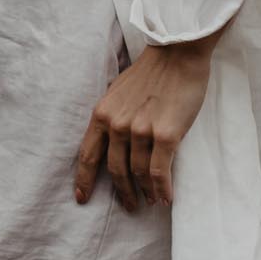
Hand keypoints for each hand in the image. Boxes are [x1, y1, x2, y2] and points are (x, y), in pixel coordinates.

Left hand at [74, 32, 215, 211]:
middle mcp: (117, 125)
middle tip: (130, 206)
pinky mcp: (166, 135)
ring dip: (146, 192)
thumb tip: (109, 138)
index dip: (84, 180)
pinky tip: (165, 199)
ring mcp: (140, 131)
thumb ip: (111, 115)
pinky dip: (162, 189)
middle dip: (123, 192)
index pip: (88, 155)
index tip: (82, 198)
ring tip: (152, 201)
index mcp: (102, 114)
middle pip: (115, 170)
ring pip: (139, 174)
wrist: (178, 54)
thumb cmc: (151, 72)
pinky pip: (159, 172)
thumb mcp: (118, 92)